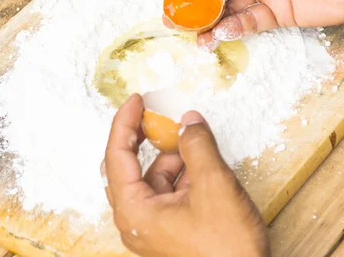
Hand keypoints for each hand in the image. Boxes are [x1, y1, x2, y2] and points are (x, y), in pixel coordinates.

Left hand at [103, 94, 268, 256]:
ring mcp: (152, 226)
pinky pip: (167, 192)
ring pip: (152, 178)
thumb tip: (188, 120)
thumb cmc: (227, 250)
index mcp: (134, 211)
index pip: (116, 156)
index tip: (136, 100)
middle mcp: (136, 220)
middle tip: (155, 112)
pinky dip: (181, 173)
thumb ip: (197, 146)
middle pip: (128, 166)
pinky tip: (198, 161)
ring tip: (189, 136)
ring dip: (170, 155)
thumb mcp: (214, 186)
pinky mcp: (168, 230)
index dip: (124, 123)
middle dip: (143, 137)